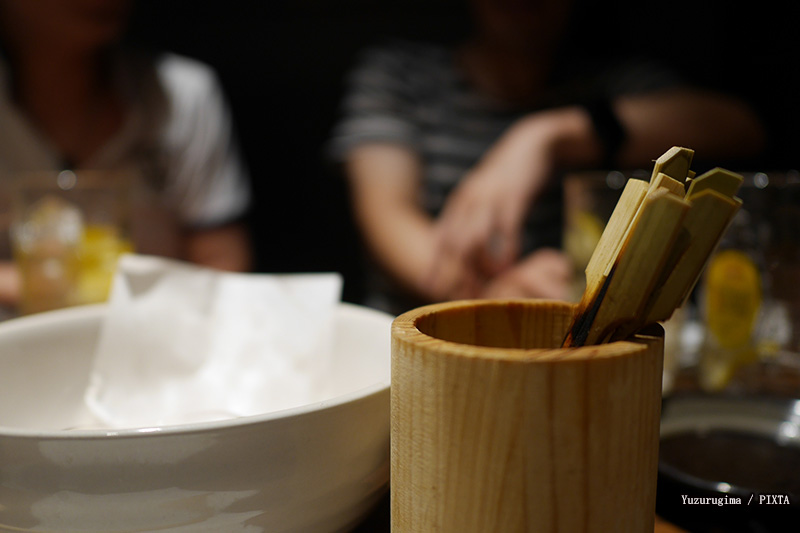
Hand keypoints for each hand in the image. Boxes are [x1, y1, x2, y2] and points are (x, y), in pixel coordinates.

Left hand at [426, 110, 577, 296]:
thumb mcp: (481, 196)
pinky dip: (506, 249)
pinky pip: (505, 227)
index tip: (428, 287)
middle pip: (455, 243)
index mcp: (459, 203)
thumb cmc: (505, 178)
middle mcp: (469, 201)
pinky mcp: (513, 195)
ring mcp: (489, 198)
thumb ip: (470, 219)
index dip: (435, 264)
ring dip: (478, 265)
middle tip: (458, 297)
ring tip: (485, 287)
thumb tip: (460, 250)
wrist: (531, 145)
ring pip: (475, 238)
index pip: (442, 238)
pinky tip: (509, 266)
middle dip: (454, 272)